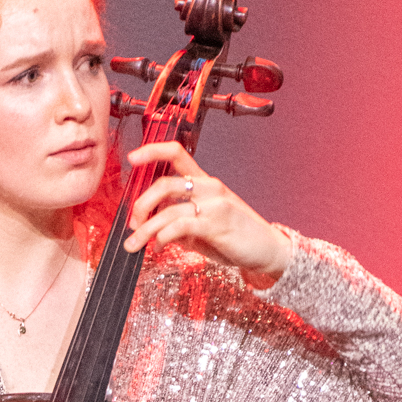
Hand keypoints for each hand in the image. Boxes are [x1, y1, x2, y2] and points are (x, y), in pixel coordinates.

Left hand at [124, 140, 291, 286]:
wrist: (269, 250)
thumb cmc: (236, 237)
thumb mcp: (203, 227)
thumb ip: (178, 223)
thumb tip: (151, 229)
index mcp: (205, 183)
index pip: (177, 154)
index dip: (152, 151)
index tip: (132, 158)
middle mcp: (209, 187)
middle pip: (164, 183)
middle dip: (140, 203)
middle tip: (132, 223)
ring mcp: (214, 204)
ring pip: (167, 210)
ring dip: (145, 229)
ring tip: (135, 244)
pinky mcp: (216, 224)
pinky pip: (179, 226)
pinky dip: (162, 238)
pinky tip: (159, 248)